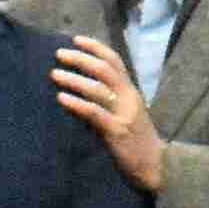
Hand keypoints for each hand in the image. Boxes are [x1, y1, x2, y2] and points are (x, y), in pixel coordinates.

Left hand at [50, 37, 168, 192]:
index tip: (76, 39)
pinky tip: (62, 98)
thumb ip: (111, 100)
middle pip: (104, 69)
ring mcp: (124, 114)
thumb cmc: (136, 142)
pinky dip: (76, 103)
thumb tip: (82, 85)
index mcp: (131, 92)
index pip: (115, 61)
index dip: (96, 47)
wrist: (154, 168)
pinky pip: (94, 112)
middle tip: (59, 54)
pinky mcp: (116, 131)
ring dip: (74, 79)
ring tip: (55, 74)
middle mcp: (129, 98)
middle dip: (81, 58)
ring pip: (98, 88)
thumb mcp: (127, 114)